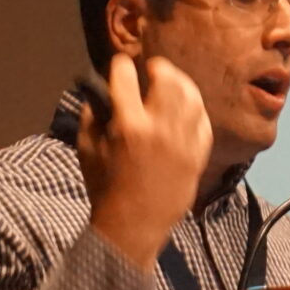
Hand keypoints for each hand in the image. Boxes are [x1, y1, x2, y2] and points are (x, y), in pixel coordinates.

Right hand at [77, 54, 211, 270]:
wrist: (134, 224)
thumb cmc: (105, 186)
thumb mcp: (87, 147)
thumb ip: (94, 113)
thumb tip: (104, 89)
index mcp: (129, 125)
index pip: (124, 78)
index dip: (119, 66)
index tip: (119, 65)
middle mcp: (161, 127)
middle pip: (167, 78)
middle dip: (158, 67)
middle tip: (152, 69)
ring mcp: (185, 139)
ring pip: (191, 95)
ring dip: (179, 83)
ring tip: (170, 82)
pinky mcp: (199, 152)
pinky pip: (203, 119)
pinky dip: (194, 107)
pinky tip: (185, 106)